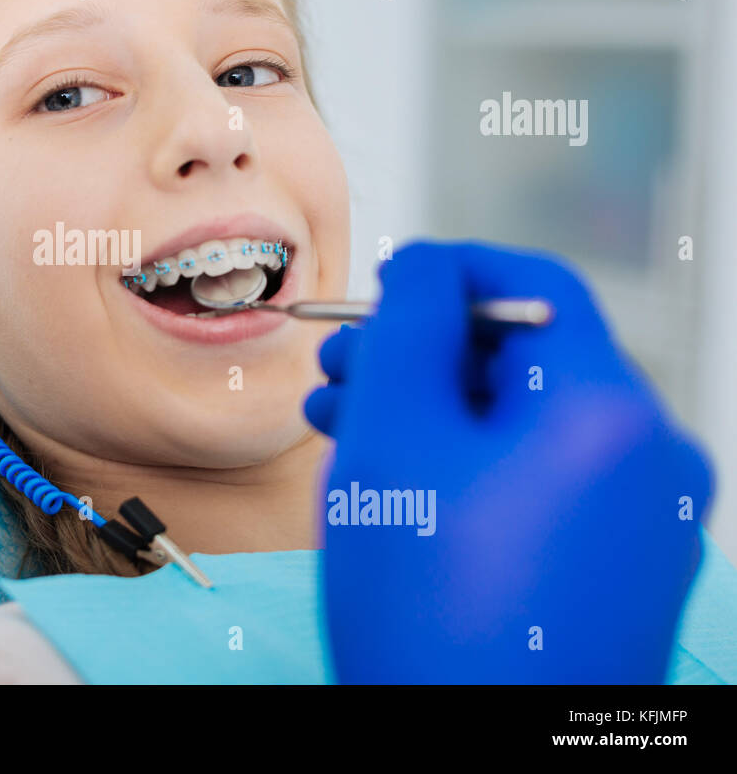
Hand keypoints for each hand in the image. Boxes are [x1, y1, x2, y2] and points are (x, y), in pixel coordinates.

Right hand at [304, 240, 711, 681]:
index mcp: (610, 413)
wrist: (476, 761)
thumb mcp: (394, 438)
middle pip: (525, 361)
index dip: (446, 274)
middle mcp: (649, 463)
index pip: (536, 287)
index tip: (381, 288)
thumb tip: (425, 265)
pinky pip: (540, 486)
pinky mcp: (618, 574)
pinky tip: (395, 482)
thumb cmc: (430, 615)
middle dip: (419, 356)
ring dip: (432, 414)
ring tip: (345, 428)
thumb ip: (409, 323)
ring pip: (523, 427)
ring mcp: (640, 525)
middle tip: (340, 372)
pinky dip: (468, 470)